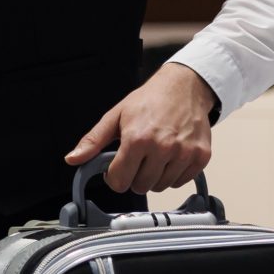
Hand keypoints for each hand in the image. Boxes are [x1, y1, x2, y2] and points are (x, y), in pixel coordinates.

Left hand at [65, 62, 215, 195]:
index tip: (115, 169)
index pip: (119, 181)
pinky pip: (181, 181)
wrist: (183, 87)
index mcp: (137, 139)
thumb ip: (93, 141)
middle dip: (133, 177)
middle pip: (140, 187)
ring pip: (161, 186)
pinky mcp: (201, 156)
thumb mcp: (114, 117)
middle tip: (136, 160)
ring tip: (153, 156)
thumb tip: (73, 159)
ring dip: (154, 177)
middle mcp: (162, 148)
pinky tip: (169, 157)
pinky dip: (173, 175)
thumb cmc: (148, 101)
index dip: (113, 177)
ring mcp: (184, 153)